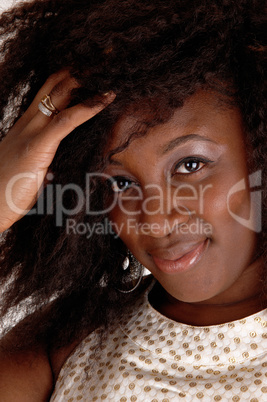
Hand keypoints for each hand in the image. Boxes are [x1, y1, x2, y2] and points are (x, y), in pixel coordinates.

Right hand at [0, 70, 114, 231]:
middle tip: (105, 61)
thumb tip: (59, 166)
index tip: (92, 71)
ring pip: (59, 94)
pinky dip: (88, 107)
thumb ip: (45, 160)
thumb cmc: (8, 191)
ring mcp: (30, 131)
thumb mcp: (30, 169)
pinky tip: (106, 98)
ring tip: (109, 69)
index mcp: (27, 126)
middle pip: (54, 84)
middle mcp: (27, 122)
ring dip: (85, 80)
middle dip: (79, 70)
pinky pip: (67, 120)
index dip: (70, 78)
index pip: (49, 91)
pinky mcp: (37, 146)